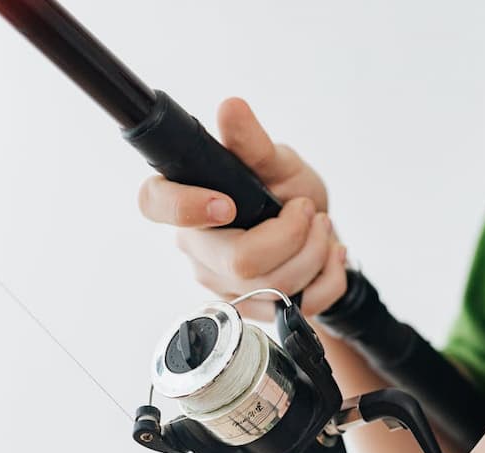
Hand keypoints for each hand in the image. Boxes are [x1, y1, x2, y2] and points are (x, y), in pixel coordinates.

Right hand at [137, 98, 346, 319]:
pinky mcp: (251, 310)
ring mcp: (222, 284)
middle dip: (293, 236)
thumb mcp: (277, 162)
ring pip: (273, 286)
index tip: (227, 204)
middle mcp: (197, 247)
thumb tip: (231, 109)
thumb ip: (253, 142)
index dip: (185, 207)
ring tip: (322, 228)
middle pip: (239, 261)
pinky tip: (329, 256)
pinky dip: (328, 278)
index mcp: (188, 200)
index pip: (155, 204)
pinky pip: (296, 306)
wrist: (318, 235)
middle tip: (308, 211)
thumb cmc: (286, 192)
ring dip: (315, 253)